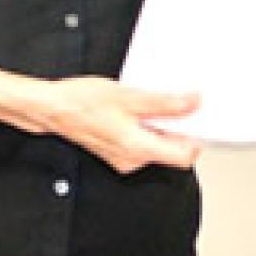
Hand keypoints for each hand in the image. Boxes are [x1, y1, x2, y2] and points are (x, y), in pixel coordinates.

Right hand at [34, 77, 200, 173]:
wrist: (53, 107)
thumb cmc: (83, 102)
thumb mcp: (130, 96)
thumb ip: (165, 103)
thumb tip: (192, 104)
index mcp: (139, 149)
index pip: (184, 157)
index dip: (198, 137)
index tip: (202, 119)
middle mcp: (132, 159)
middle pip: (171, 150)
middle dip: (179, 127)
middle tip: (180, 102)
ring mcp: (123, 157)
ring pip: (156, 143)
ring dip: (161, 124)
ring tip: (153, 101)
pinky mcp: (116, 150)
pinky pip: (141, 140)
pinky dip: (145, 125)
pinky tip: (138, 107)